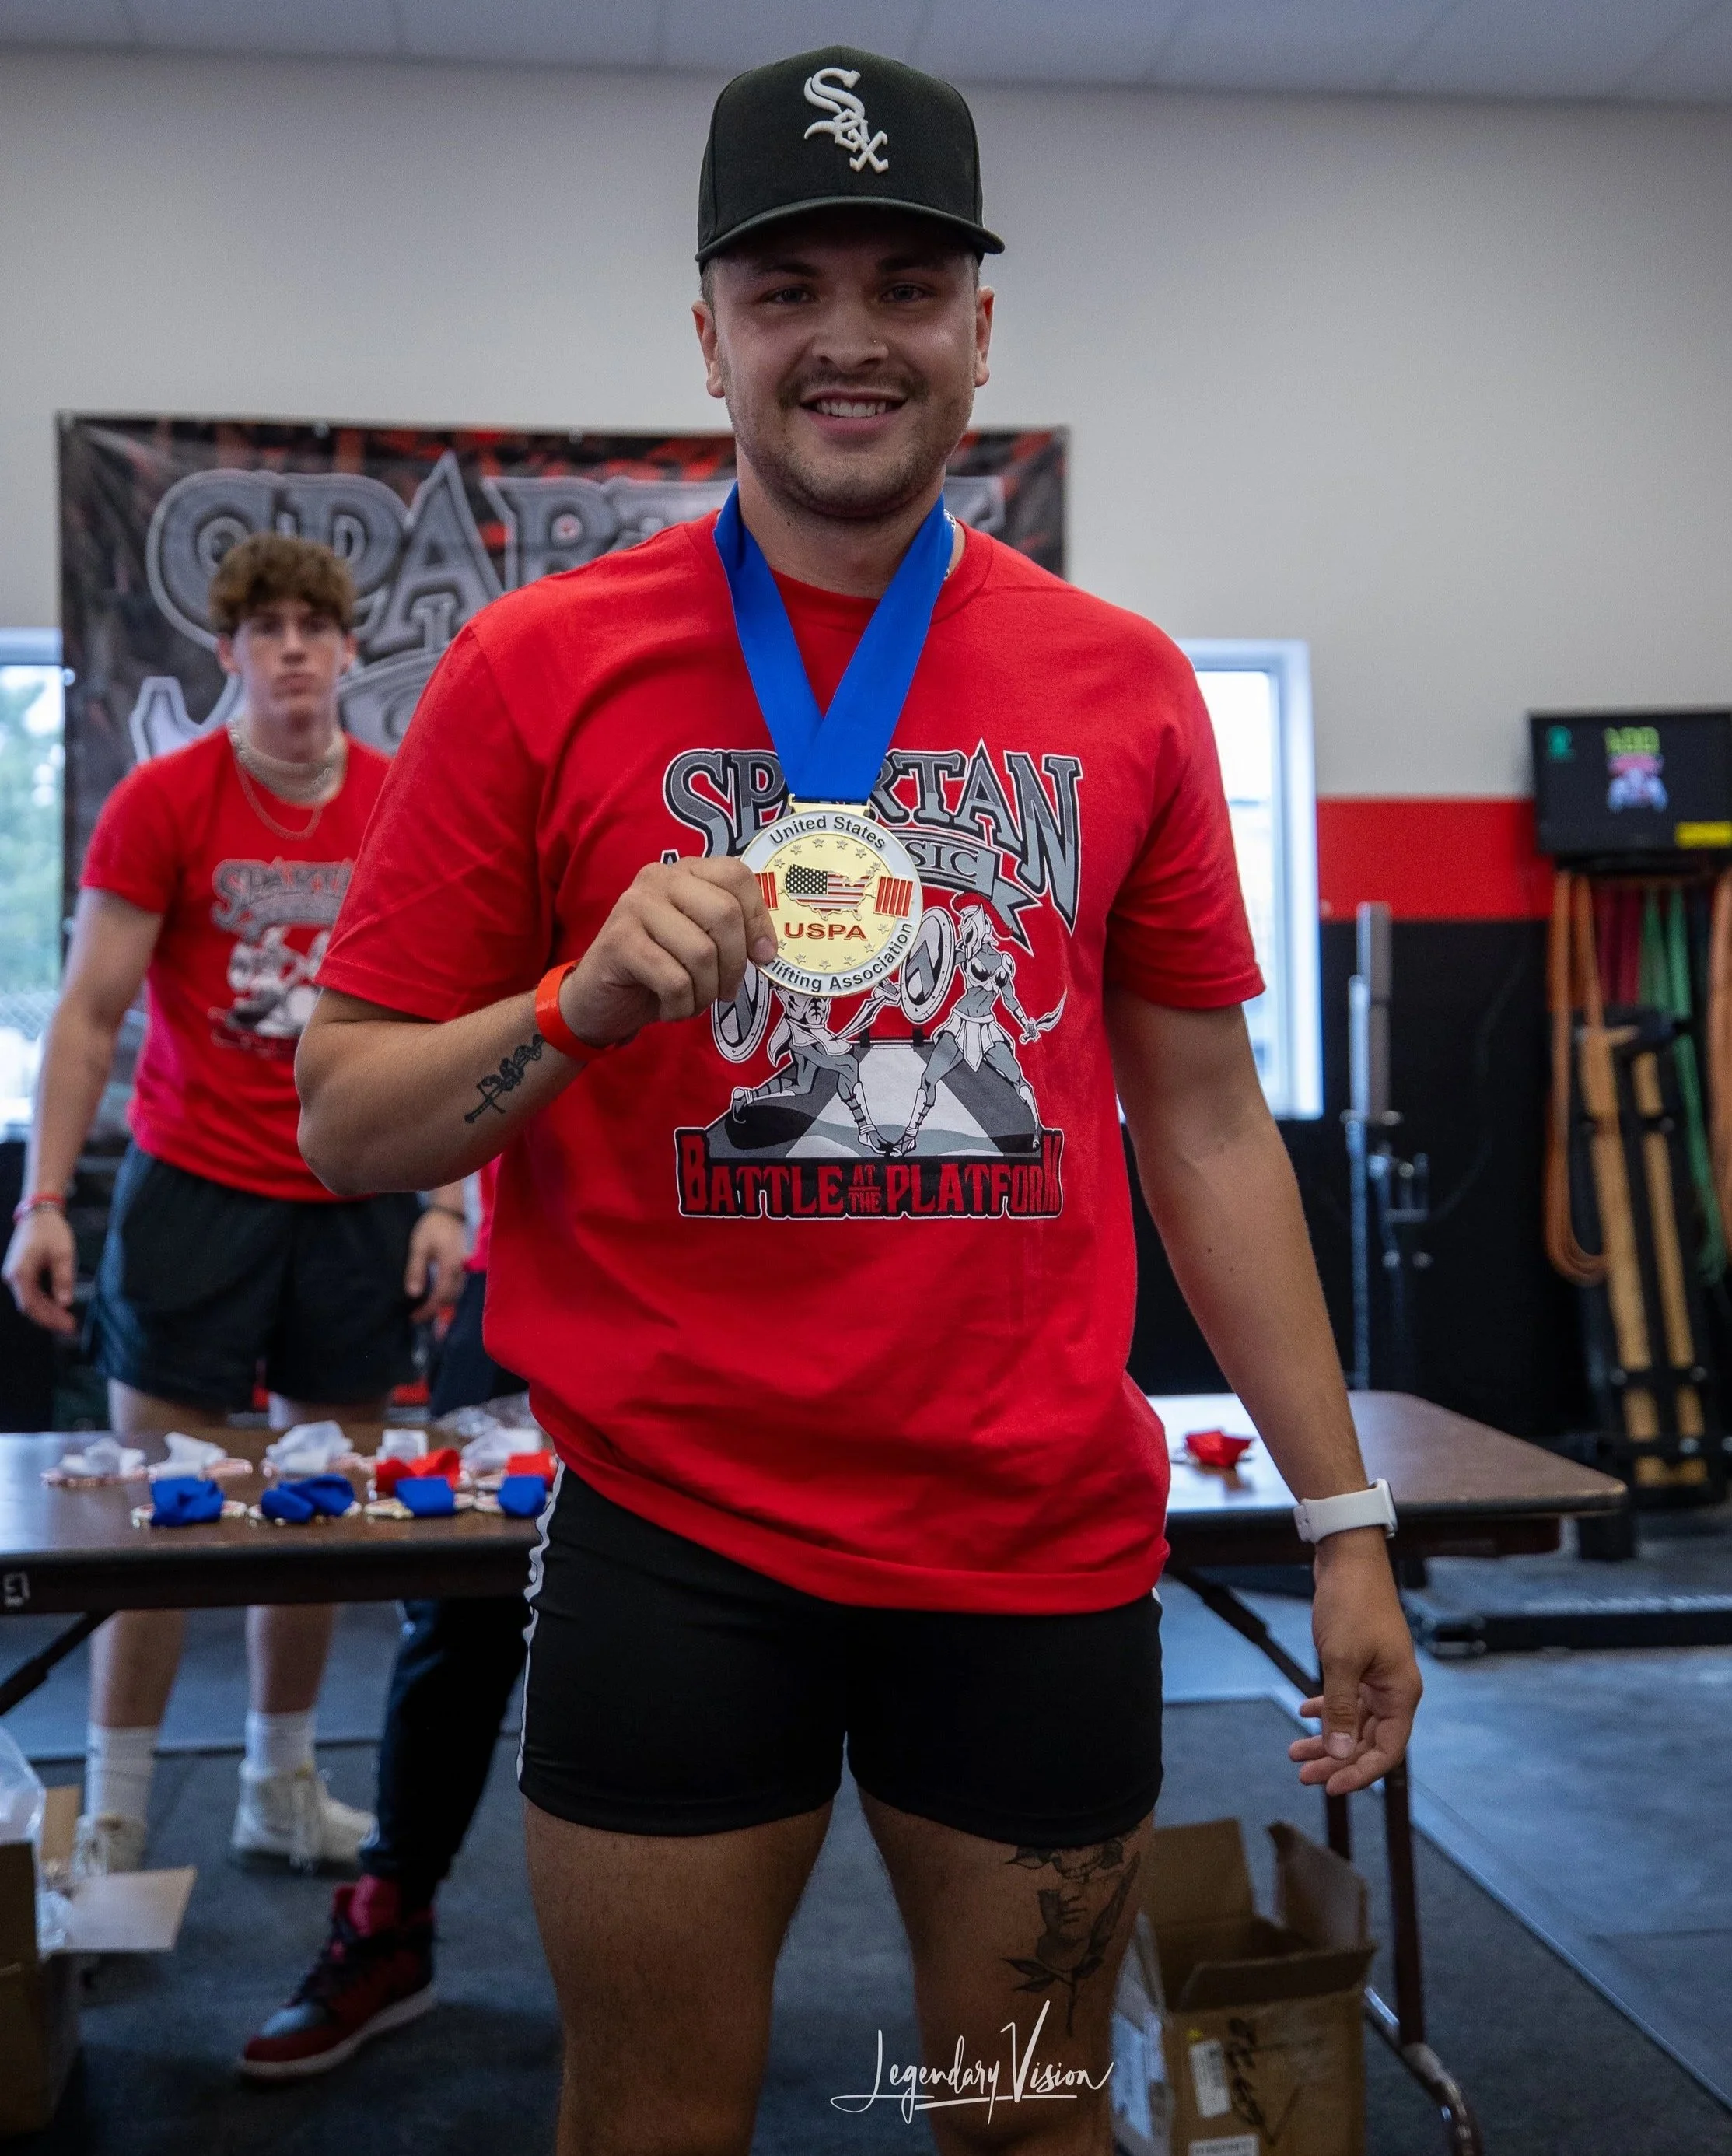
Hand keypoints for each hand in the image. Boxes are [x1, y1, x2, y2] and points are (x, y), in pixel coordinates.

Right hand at [3, 1206, 78, 1335]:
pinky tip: (59, 1306)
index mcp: (19, 1273)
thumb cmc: (51, 1230)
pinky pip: (31, 1292)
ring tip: (67, 1320)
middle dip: (50, 1317)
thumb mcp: (63, 1254)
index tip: (67, 1325)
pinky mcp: (21, 1272)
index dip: (49, 1318)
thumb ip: (63, 1279)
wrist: (39, 1213)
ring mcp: (15, 1274)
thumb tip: (65, 1302)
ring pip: (30, 1300)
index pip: (31, 1304)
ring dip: (48, 1311)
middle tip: (70, 1326)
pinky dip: (45, 1301)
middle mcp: (12, 1276)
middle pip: (30, 1306)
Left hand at [404, 1206, 467, 1320]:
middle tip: (417, 1318)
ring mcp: (464, 1269)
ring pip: (455, 1294)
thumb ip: (416, 1270)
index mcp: (450, 1267)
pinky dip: (446, 1296)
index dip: (428, 1310)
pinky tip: (437, 1299)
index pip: (440, 1296)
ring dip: (442, 1306)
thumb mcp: (419, 1247)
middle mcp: (461, 1271)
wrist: (449, 1213)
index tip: (414, 1317)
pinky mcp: (463, 1267)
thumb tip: (413, 1294)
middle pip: (450, 1299)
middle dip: (435, 1312)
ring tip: (425, 1312)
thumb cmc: (432, 1227)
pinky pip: (457, 1287)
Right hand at [560, 858, 776, 1048]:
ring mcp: (635, 906)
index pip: (737, 875)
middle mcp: (659, 878)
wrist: (599, 998)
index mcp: (686, 871)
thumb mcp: (702, 944)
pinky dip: (681, 1006)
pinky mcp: (619, 941)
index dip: (758, 919)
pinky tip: (670, 1008)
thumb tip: (767, 949)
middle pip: (724, 914)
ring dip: (706, 992)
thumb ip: (733, 932)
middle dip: (735, 965)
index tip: (762, 956)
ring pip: (701, 953)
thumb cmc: (659, 969)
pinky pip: (674, 980)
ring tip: (693, 1001)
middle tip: (726, 991)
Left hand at [1288, 1529, 1422, 1795]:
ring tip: (1295, 1751)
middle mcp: (1393, 1689)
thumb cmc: (1351, 1605)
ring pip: (1353, 1721)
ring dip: (1327, 1737)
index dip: (1359, 1773)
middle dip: (1335, 1759)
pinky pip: (1346, 1698)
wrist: (1348, 1559)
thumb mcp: (1341, 1660)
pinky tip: (1304, 1713)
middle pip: (1367, 1740)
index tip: (1328, 1786)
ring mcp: (1377, 1676)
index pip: (1386, 1750)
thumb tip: (1340, 1754)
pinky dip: (1327, 1708)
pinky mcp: (1360, 1662)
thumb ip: (1340, 1710)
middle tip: (1301, 1773)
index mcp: (1401, 1694)